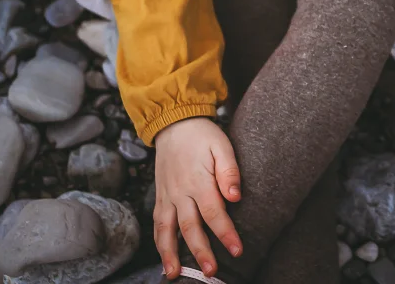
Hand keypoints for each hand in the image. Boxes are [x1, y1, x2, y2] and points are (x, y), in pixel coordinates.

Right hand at [152, 117, 242, 278]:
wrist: (174, 124)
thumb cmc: (202, 136)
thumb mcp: (222, 146)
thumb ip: (229, 172)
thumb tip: (235, 197)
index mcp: (198, 181)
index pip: (214, 213)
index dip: (225, 233)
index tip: (237, 250)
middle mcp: (179, 192)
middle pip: (190, 227)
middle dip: (201, 251)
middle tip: (210, 271)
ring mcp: (166, 196)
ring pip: (167, 230)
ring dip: (170, 254)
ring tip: (175, 274)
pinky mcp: (160, 197)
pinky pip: (157, 223)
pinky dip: (159, 242)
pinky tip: (165, 257)